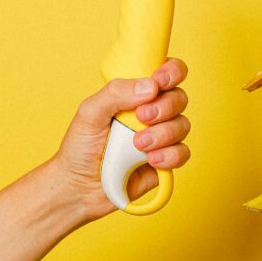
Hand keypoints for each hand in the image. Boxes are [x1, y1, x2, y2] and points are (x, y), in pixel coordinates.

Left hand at [53, 57, 189, 221]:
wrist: (79, 188)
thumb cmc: (80, 148)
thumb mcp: (89, 113)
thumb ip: (116, 93)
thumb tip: (150, 86)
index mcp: (136, 95)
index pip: (166, 72)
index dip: (171, 72)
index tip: (159, 81)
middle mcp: (153, 113)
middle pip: (179, 98)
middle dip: (164, 107)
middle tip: (142, 117)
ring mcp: (161, 138)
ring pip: (182, 125)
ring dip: (163, 134)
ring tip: (138, 145)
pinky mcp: (166, 162)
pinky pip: (183, 153)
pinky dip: (170, 156)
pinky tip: (150, 161)